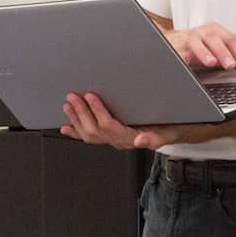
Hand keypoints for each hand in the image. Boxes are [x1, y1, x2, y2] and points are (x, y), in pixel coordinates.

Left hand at [59, 93, 196, 149]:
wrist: (170, 131)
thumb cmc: (169, 127)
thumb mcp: (167, 132)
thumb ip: (154, 137)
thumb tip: (139, 141)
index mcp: (131, 137)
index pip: (110, 126)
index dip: (98, 111)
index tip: (91, 95)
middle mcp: (119, 141)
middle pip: (95, 130)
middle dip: (82, 113)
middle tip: (73, 96)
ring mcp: (112, 140)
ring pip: (89, 134)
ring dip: (76, 119)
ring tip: (68, 105)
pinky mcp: (108, 137)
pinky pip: (89, 137)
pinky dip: (75, 132)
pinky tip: (64, 127)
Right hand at [165, 22, 235, 73]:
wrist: (175, 43)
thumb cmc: (203, 46)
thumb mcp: (224, 48)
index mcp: (217, 31)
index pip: (232, 41)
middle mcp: (204, 33)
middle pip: (216, 40)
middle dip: (224, 52)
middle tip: (231, 65)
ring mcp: (189, 40)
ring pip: (197, 44)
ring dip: (205, 53)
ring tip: (211, 63)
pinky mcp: (176, 49)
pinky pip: (179, 53)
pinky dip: (183, 58)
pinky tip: (187, 64)